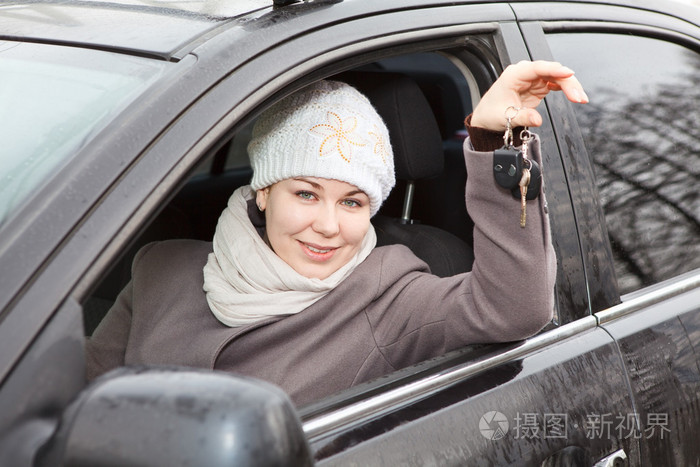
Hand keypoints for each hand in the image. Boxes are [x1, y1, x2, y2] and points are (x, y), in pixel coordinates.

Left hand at [470, 60, 587, 130]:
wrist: (486, 119)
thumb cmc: (490, 114)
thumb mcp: (505, 118)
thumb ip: (522, 117)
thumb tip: (537, 119)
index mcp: (513, 75)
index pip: (537, 68)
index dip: (554, 69)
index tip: (568, 73)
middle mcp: (524, 73)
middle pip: (551, 71)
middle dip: (567, 82)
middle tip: (579, 97)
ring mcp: (532, 79)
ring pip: (556, 77)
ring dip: (570, 86)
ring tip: (580, 99)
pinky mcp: (538, 87)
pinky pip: (555, 83)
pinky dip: (565, 89)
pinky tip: (574, 96)